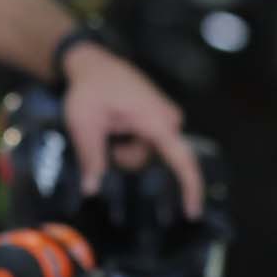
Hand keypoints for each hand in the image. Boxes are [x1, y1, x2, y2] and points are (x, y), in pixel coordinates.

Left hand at [59, 44, 201, 214]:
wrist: (94, 64)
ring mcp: (166, 118)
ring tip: (107, 124)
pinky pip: (145, 143)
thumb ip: (91, 158)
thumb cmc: (90, 89)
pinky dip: (128, 140)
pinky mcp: (160, 119)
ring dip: (122, 148)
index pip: (182, 160)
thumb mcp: (84, 124)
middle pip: (148, 160)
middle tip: (103, 133)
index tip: (192, 212)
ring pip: (144, 153)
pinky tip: (115, 124)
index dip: (190, 188)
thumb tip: (91, 190)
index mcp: (156, 121)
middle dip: (122, 156)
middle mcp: (169, 120)